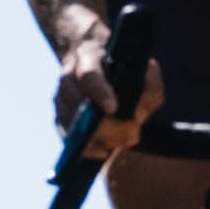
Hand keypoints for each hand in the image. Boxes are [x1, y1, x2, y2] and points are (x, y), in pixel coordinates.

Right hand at [59, 22, 163, 159]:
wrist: (97, 56)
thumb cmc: (124, 65)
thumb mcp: (143, 67)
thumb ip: (150, 85)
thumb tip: (138, 112)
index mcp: (88, 56)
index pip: (88, 75)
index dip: (99, 92)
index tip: (114, 108)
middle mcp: (68, 76)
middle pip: (77, 104)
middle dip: (105, 125)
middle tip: (131, 134)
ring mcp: (60, 96)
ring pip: (70, 123)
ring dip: (96, 138)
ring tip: (118, 146)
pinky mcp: (59, 115)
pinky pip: (67, 136)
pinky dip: (85, 147)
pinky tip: (103, 152)